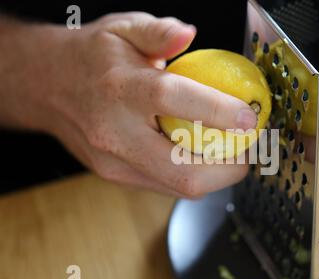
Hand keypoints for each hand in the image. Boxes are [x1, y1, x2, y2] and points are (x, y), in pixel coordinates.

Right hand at [0, 13, 257, 197]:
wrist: (47, 88)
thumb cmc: (89, 59)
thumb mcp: (122, 29)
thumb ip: (159, 32)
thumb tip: (188, 34)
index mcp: (120, 89)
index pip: (174, 101)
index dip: (219, 111)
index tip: (249, 117)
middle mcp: (116, 134)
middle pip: (184, 172)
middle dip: (229, 167)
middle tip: (247, 146)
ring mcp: (116, 163)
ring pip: (180, 187)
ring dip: (217, 175)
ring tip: (229, 150)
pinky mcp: (119, 177)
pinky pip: (168, 186)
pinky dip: (195, 175)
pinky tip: (201, 154)